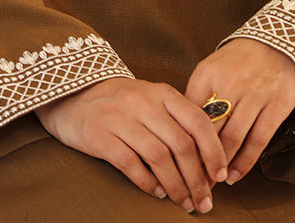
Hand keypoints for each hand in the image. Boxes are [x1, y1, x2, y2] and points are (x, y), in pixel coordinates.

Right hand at [36, 77, 228, 212]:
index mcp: (162, 92)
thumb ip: (176, 121)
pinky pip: (130, 163)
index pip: (197, 121)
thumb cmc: (122, 103)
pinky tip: (156, 193)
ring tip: (183, 203)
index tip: (221, 177)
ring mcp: (120, 117)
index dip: (214, 151)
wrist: (73, 94)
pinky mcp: (100, 135)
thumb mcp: (151, 100)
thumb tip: (207, 159)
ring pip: (158, 157)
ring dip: (175, 186)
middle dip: (197, 179)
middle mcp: (143, 101)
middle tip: (203, 202)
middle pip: (181, 144)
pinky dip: (147, 182)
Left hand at [186, 39, 294, 184]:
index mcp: (207, 73)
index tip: (179, 163)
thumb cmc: (239, 60)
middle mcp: (229, 82)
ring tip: (213, 181)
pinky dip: (245, 162)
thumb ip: (198, 95)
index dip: (184, 143)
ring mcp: (254, 94)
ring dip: (221, 165)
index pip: (189, 115)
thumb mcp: (212, 68)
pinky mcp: (276, 105)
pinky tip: (235, 175)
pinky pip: (257, 140)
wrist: (280, 41)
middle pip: (209, 130)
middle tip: (194, 181)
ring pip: (232, 139)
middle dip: (200, 160)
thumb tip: (182, 131)